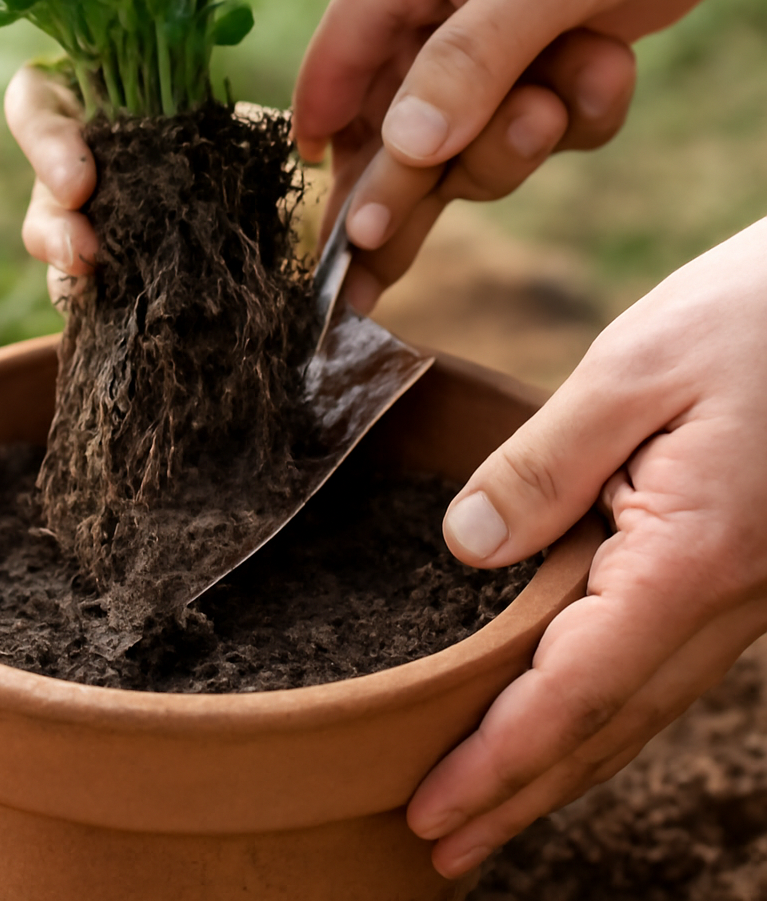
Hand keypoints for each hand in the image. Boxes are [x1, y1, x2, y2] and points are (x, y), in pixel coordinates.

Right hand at [4, 48, 625, 314]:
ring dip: (520, 139)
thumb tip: (403, 151)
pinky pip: (546, 130)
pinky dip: (582, 115)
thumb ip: (470, 62)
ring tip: (564, 93)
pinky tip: (611, 65)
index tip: (319, 240)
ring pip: (475, 141)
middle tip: (377, 275)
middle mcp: (432, 5)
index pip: (335, 71)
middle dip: (418, 180)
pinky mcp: (546, 60)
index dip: (326, 152)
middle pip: (400, 127)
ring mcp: (491, 38)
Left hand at [407, 218, 766, 877]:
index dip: (499, 758)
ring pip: (641, 704)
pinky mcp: (738, 567)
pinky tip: (566, 712)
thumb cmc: (752, 317)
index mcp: (692, 556)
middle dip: (520, 792)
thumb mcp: (636, 367)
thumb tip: (466, 547)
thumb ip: (546, 461)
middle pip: (609, 724)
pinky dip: (604, 705)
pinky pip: (664, 660)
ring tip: (489, 807)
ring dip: (562, 763)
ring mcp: (742, 592)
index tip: (430, 809)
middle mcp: (726, 598)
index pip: (577, 688)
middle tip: (439, 847)